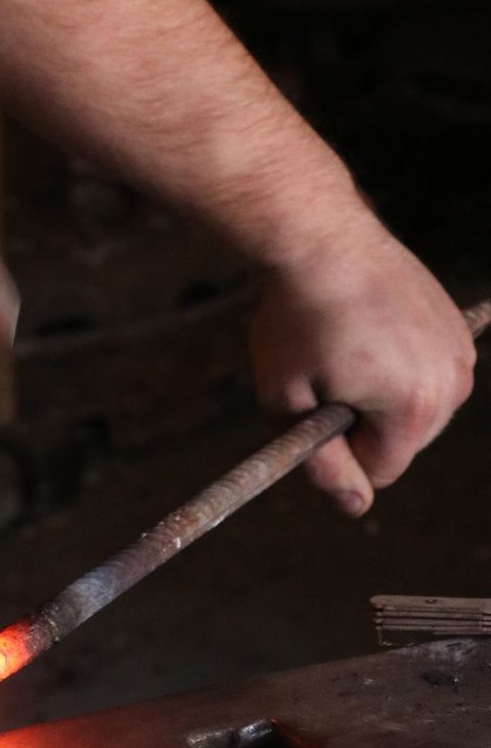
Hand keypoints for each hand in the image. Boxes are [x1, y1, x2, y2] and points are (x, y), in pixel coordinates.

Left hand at [248, 221, 474, 515]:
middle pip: (402, 441)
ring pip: (414, 407)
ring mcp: (459, 352)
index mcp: (413, 409)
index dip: (336, 449)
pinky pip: (423, 371)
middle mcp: (452, 383)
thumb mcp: (287, 402)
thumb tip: (356, 508)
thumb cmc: (295, 319)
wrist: (318, 240)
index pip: (380, 470)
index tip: (310, 410)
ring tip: (342, 345)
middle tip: (322, 371)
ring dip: (377, 392)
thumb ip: (322, 463)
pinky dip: (395, 362)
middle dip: (360, 422)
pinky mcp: (455, 328)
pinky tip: (367, 332)